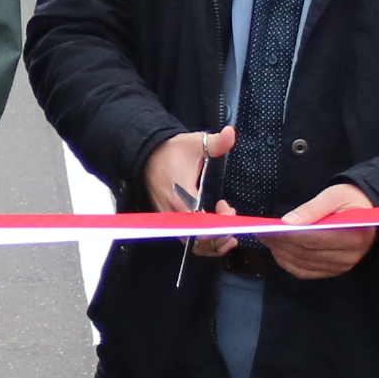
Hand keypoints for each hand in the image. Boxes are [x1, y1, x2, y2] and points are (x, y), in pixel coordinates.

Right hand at [143, 125, 240, 258]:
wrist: (147, 154)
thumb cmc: (173, 151)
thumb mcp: (195, 143)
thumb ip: (216, 142)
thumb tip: (231, 132)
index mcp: (181, 195)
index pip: (200, 222)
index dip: (218, 223)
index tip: (228, 208)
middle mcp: (173, 212)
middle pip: (197, 240)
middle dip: (219, 235)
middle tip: (231, 218)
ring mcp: (169, 219)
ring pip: (191, 244)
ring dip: (212, 243)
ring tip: (228, 233)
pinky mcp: (168, 221)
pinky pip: (186, 240)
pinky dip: (202, 242)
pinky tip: (216, 234)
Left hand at [263, 181, 378, 279]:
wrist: (370, 217)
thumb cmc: (352, 202)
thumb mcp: (335, 196)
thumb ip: (312, 209)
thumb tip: (287, 222)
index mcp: (354, 235)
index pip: (315, 239)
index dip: (289, 235)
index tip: (268, 228)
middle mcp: (350, 256)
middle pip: (307, 253)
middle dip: (281, 243)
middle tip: (262, 233)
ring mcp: (342, 267)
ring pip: (304, 264)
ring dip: (282, 253)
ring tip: (267, 240)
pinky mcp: (334, 271)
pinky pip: (307, 272)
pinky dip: (289, 263)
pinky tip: (279, 251)